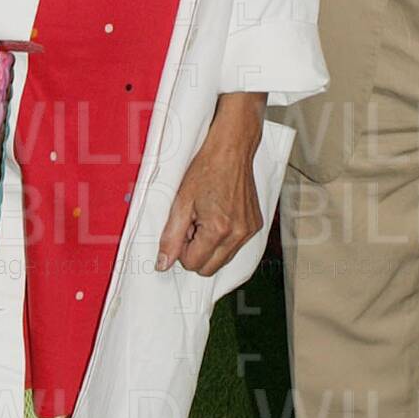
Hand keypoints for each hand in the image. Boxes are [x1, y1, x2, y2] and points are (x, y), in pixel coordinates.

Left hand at [156, 92, 267, 276]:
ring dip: (210, 245)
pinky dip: (224, 238)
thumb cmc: (206, 169)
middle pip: (209, 268)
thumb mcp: (181, 202)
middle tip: (193, 223)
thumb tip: (163, 264)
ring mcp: (250, 230)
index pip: (193, 264)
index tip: (184, 226)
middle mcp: (238, 234)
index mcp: (219, 229)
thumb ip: (171, 237)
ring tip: (207, 216)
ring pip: (223, 259)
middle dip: (196, 251)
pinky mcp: (256, 225)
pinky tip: (220, 214)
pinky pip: (235, 247)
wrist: (232, 149)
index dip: (182, 248)